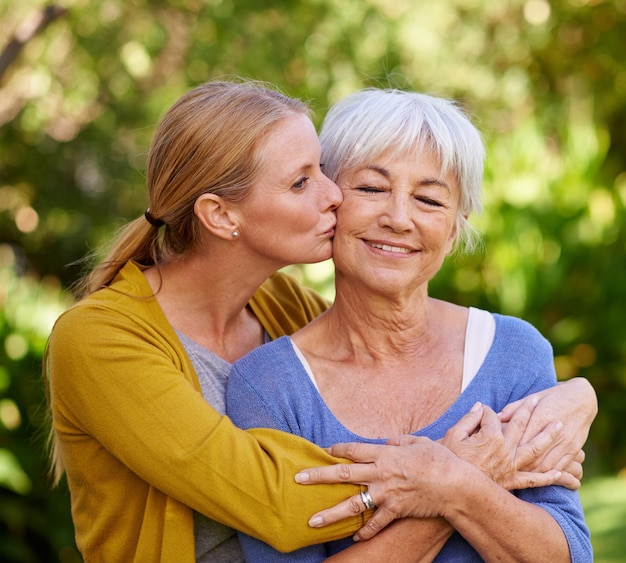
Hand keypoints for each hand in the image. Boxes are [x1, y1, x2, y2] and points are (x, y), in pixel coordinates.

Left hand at [295, 437, 465, 540]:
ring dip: (330, 514)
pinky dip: (364, 532)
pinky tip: (354, 538)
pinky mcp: (395, 511)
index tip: (323, 451)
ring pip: (352, 504)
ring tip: (312, 521)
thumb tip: (389, 442)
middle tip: (298, 479)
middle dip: (318, 476)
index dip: (336, 450)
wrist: (456, 485)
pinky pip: (375, 523)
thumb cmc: (440, 459)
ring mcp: (386, 494)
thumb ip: (400, 441)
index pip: (353, 450)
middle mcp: (380, 473)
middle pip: (343, 474)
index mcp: (384, 454)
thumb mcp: (419, 442)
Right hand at [405, 398, 562, 490]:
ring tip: (560, 425)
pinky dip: (548, 477)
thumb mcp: (453, 434)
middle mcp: (505, 451)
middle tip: (537, 400)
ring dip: (548, 436)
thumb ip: (469, 419)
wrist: (449, 489)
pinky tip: (560, 471)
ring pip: (535, 449)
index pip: (494, 417)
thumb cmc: (448, 460)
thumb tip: (480, 407)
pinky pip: (534, 480)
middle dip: (528, 411)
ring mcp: (511, 468)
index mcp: (491, 437)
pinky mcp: (512, 483)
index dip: (487, 411)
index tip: (482, 410)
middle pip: (520, 427)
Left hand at [499, 377, 596, 484]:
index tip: (495, 454)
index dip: (508, 449)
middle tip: (502, 469)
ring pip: (545, 465)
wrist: (582, 399)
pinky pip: (559, 467)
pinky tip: (536, 476)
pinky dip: (547, 474)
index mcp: (542, 417)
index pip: (522, 438)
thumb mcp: (532, 397)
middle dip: (517, 465)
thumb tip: (496, 417)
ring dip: (531, 472)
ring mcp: (566, 443)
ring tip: (516, 475)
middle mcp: (555, 432)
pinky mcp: (574, 450)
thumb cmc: (552, 396)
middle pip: (532, 455)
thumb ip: (514, 408)